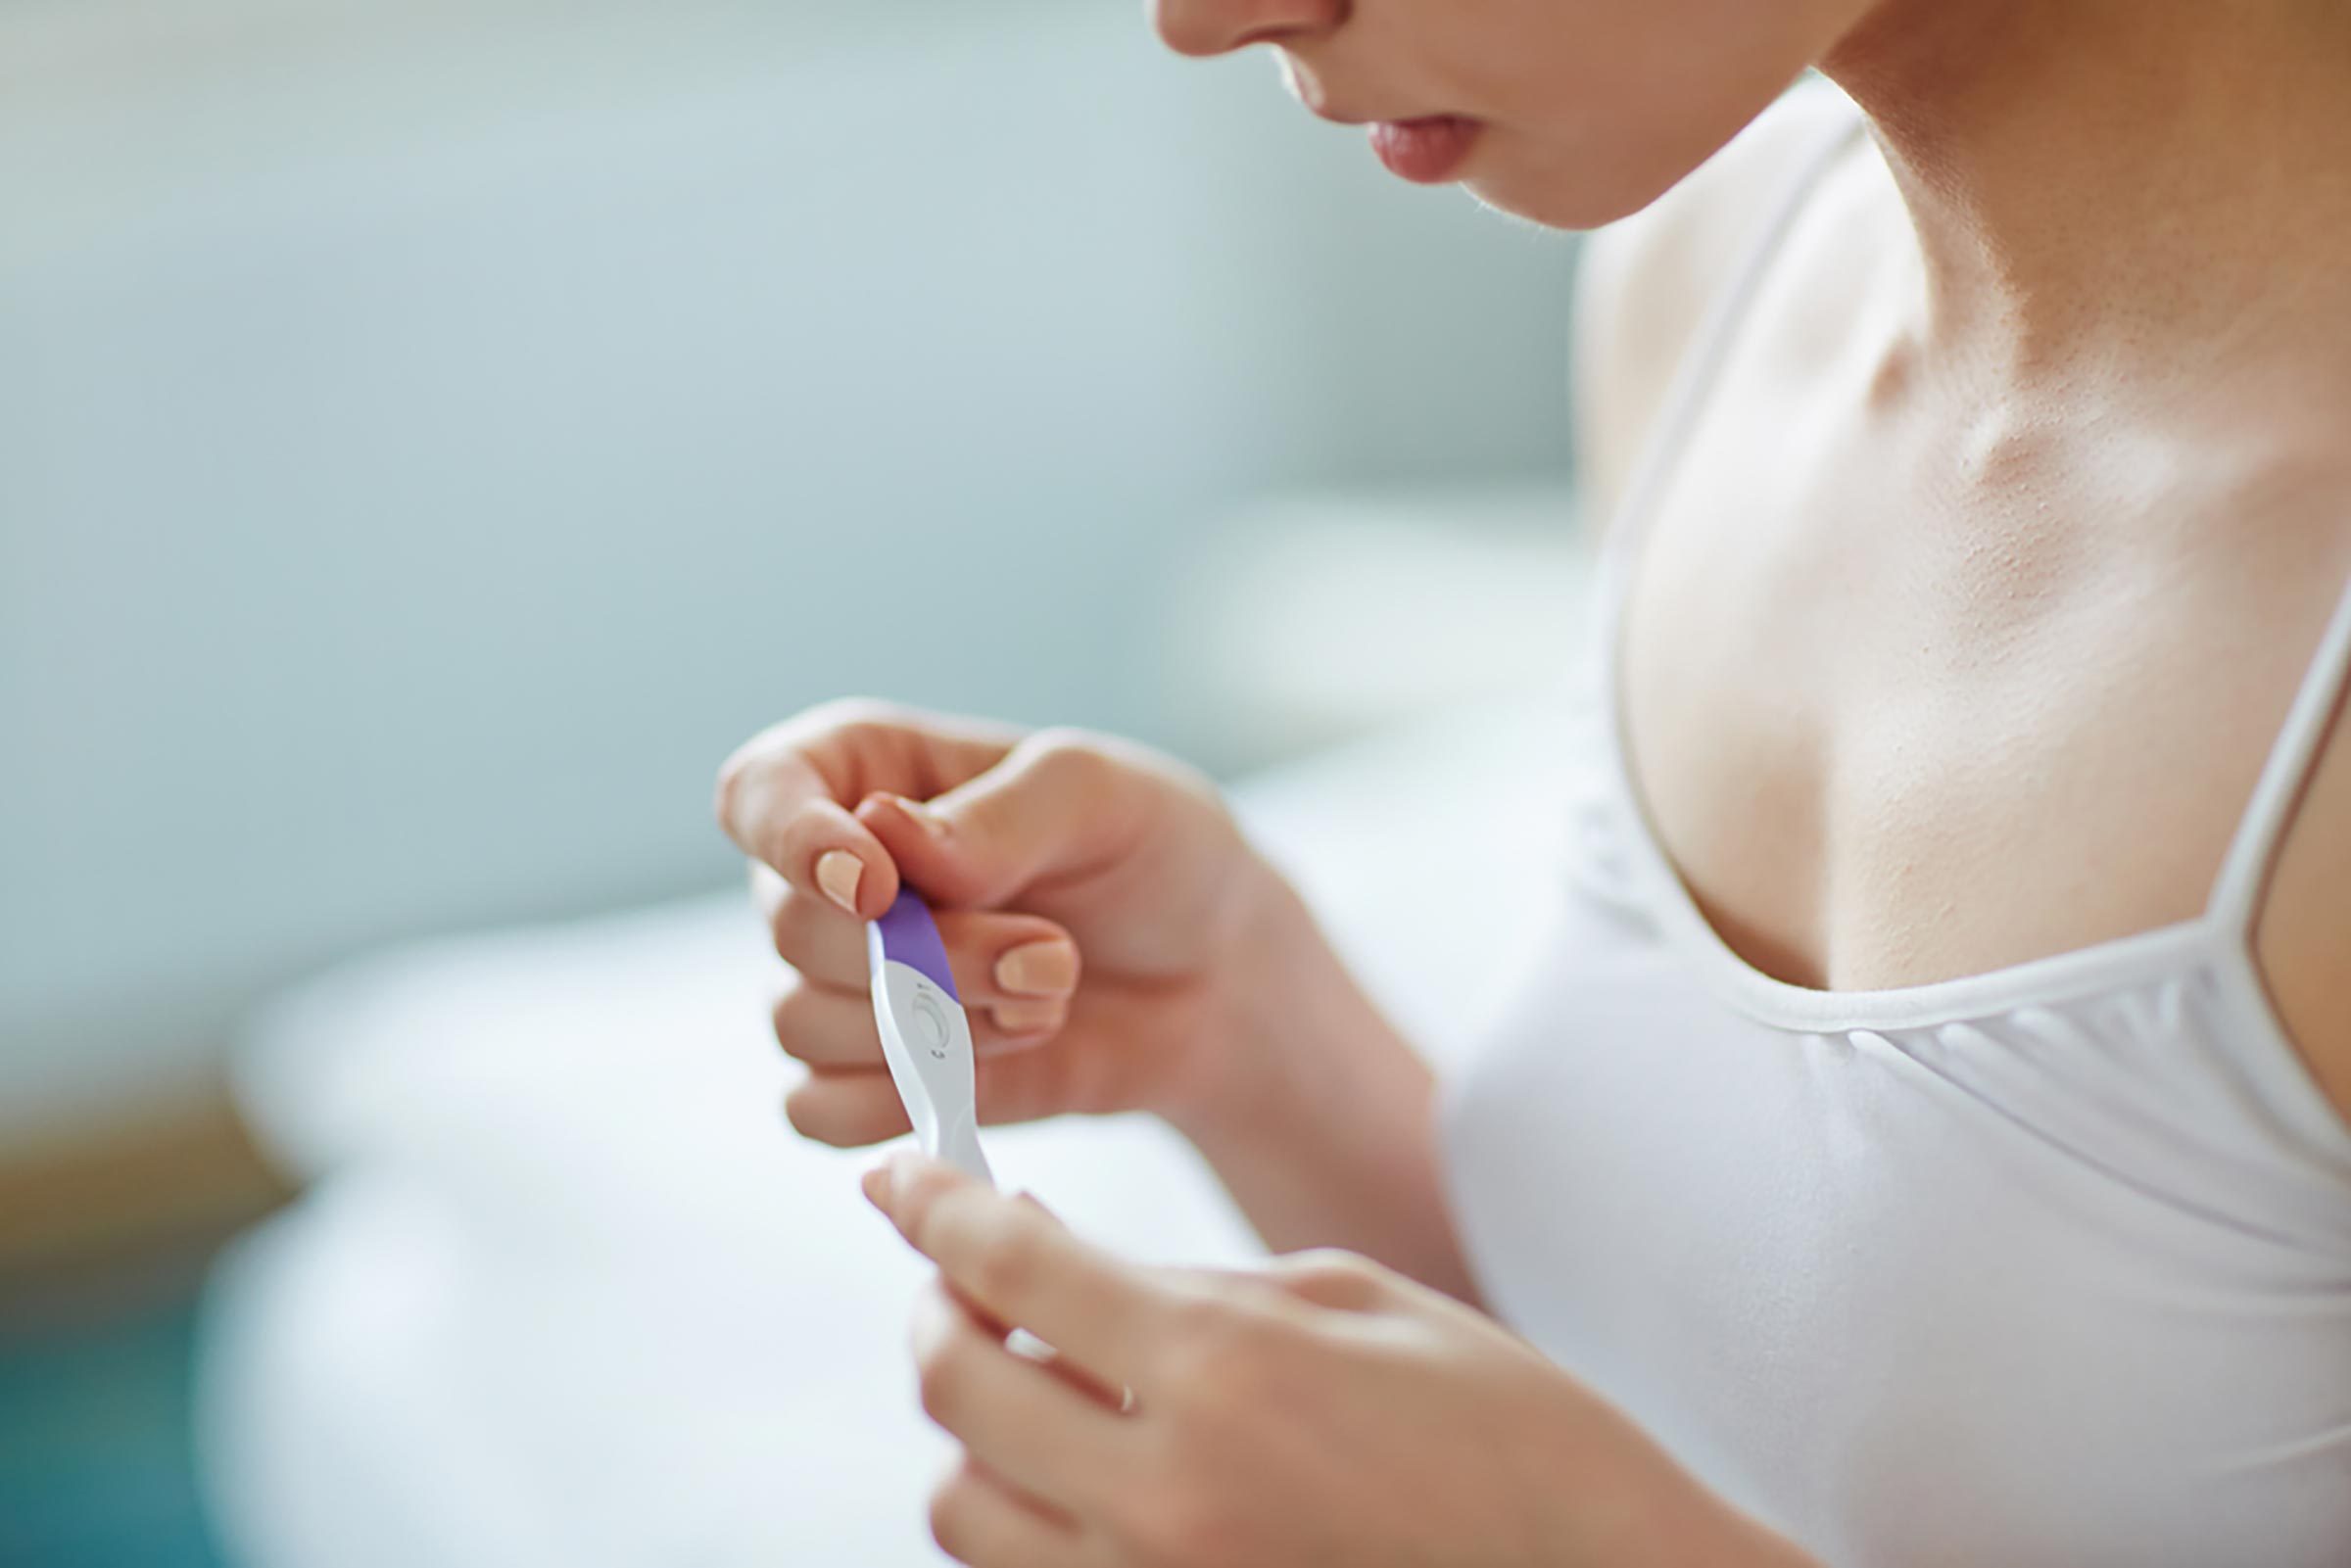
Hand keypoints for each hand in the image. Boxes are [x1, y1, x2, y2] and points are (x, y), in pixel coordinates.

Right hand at [714, 699, 1294, 1142]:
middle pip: (792, 928)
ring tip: (1050, 997)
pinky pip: (815, 1109)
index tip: (876, 885)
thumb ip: (999, 816)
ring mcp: (841, 978)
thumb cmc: (1155, 854)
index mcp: (864, 768)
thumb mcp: (1104, 798)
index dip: (790, 840)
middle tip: (1052, 954)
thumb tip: (885, 836)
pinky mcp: (869, 1073)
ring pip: (800, 1024)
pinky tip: (1000, 1063)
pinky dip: (902, 1100)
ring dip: (936, 1029)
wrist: (1216, 977)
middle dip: (928, 958)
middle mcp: (828, 872)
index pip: (758, 792)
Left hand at [864, 1153, 1816, 1567]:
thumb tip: (1070, 1278)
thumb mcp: (1358, 1301)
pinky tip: (1080, 1466)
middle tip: (970, 1273)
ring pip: (963, 1509)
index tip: (901, 1174)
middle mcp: (1164, 1492)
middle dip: (937, 1312)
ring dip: (971, 1429)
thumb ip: (1196, 1289)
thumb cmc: (1509, 1429)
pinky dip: (1022, 1515)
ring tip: (1032, 1378)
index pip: (1011, 1268)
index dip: (934, 1205)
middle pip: (954, 1393)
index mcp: (1223, 1369)